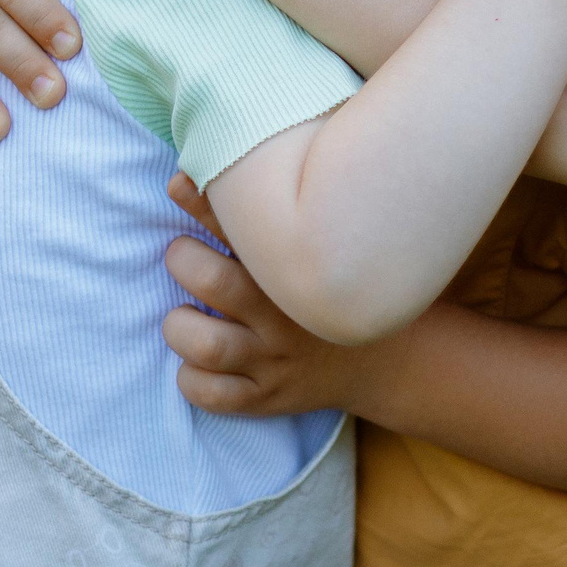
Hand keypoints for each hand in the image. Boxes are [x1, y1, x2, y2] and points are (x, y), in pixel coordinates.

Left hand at [160, 173, 385, 417]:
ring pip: (208, 346)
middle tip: (183, 257)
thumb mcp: (312, 248)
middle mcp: (287, 314)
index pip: (246, 225)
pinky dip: (191, 379)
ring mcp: (277, 359)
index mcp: (297, 267)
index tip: (178, 185)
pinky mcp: (267, 397)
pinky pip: (213, 395)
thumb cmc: (332, 288)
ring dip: (180, 327)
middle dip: (183, 261)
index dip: (202, 201)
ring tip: (184, 317)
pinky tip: (197, 361)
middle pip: (216, 283)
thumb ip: (263, 211)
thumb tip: (194, 169)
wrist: (388, 361)